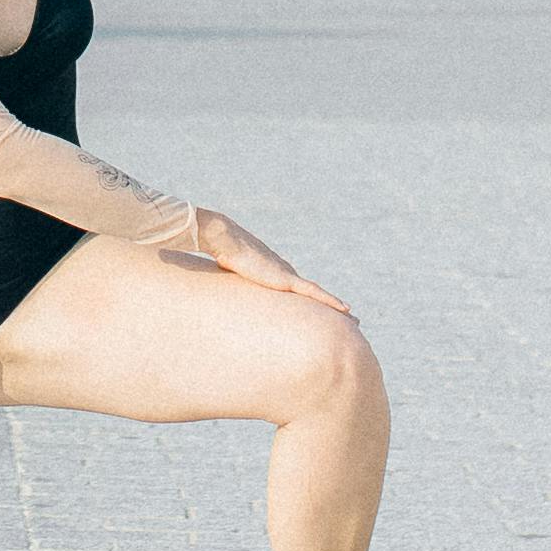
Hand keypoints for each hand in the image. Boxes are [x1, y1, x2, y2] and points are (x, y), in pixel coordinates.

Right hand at [161, 202, 344, 308]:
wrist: (219, 235)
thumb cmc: (214, 250)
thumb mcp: (220, 271)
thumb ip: (217, 278)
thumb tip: (197, 284)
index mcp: (269, 270)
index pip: (293, 287)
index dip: (307, 299)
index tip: (318, 309)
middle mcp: (281, 271)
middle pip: (310, 292)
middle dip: (328, 303)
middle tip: (348, 315)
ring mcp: (285, 274)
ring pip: (318, 295)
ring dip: (335, 305)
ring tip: (353, 316)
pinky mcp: (285, 279)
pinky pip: (314, 294)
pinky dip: (331, 302)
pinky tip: (346, 310)